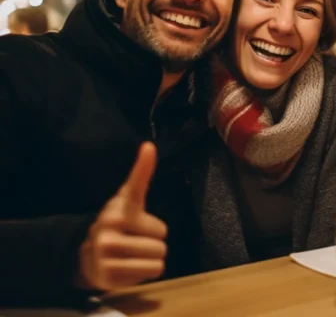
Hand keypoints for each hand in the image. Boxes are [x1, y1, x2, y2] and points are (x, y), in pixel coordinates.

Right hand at [76, 142, 166, 290]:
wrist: (88, 255)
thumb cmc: (118, 224)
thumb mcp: (128, 200)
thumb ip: (140, 176)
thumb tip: (149, 145)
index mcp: (118, 208)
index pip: (135, 186)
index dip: (143, 166)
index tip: (148, 148)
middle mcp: (109, 228)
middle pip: (162, 239)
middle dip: (155, 243)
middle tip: (137, 240)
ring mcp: (106, 253)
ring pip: (159, 259)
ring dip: (152, 259)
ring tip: (133, 254)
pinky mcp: (108, 276)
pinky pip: (150, 274)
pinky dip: (144, 273)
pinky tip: (127, 267)